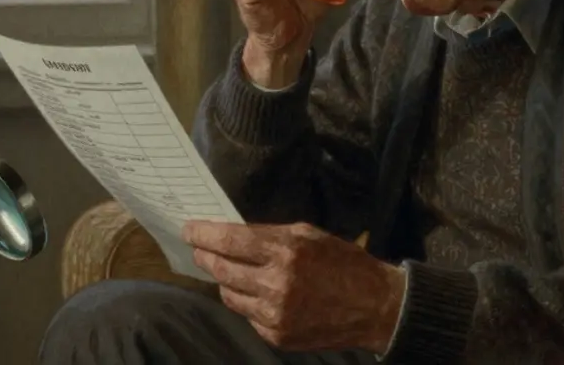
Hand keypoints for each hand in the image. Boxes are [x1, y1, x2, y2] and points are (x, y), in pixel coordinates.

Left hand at [183, 221, 405, 353]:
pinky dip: (247, 301)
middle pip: (222, 269)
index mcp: (286, 252)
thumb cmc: (343, 263)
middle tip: (198, 249)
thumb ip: (270, 235)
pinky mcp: (276, 335)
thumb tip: (234, 235)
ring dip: (225, 280)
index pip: (230, 240)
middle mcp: (276, 284)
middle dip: (205, 256)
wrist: (374, 306)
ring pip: (229, 294)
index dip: (204, 234)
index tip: (189, 229)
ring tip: (227, 270)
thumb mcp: (309, 235)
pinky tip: (258, 292)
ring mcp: (274, 314)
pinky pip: (248, 314)